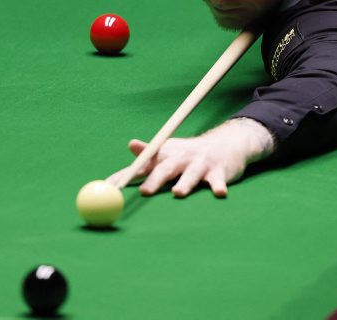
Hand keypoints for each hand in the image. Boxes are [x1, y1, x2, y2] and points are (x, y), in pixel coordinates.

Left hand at [114, 118, 275, 197]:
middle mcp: (181, 158)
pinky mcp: (219, 172)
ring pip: (192, 174)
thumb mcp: (167, 152)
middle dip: (155, 180)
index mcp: (165, 155)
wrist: (225, 143)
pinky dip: (218, 186)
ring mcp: (201, 164)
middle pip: (166, 168)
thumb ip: (146, 157)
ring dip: (185, 183)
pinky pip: (217, 180)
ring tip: (178, 193)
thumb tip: (129, 147)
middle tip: (144, 192)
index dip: (127, 175)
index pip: (142, 165)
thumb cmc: (189, 154)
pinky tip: (219, 193)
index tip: (111, 186)